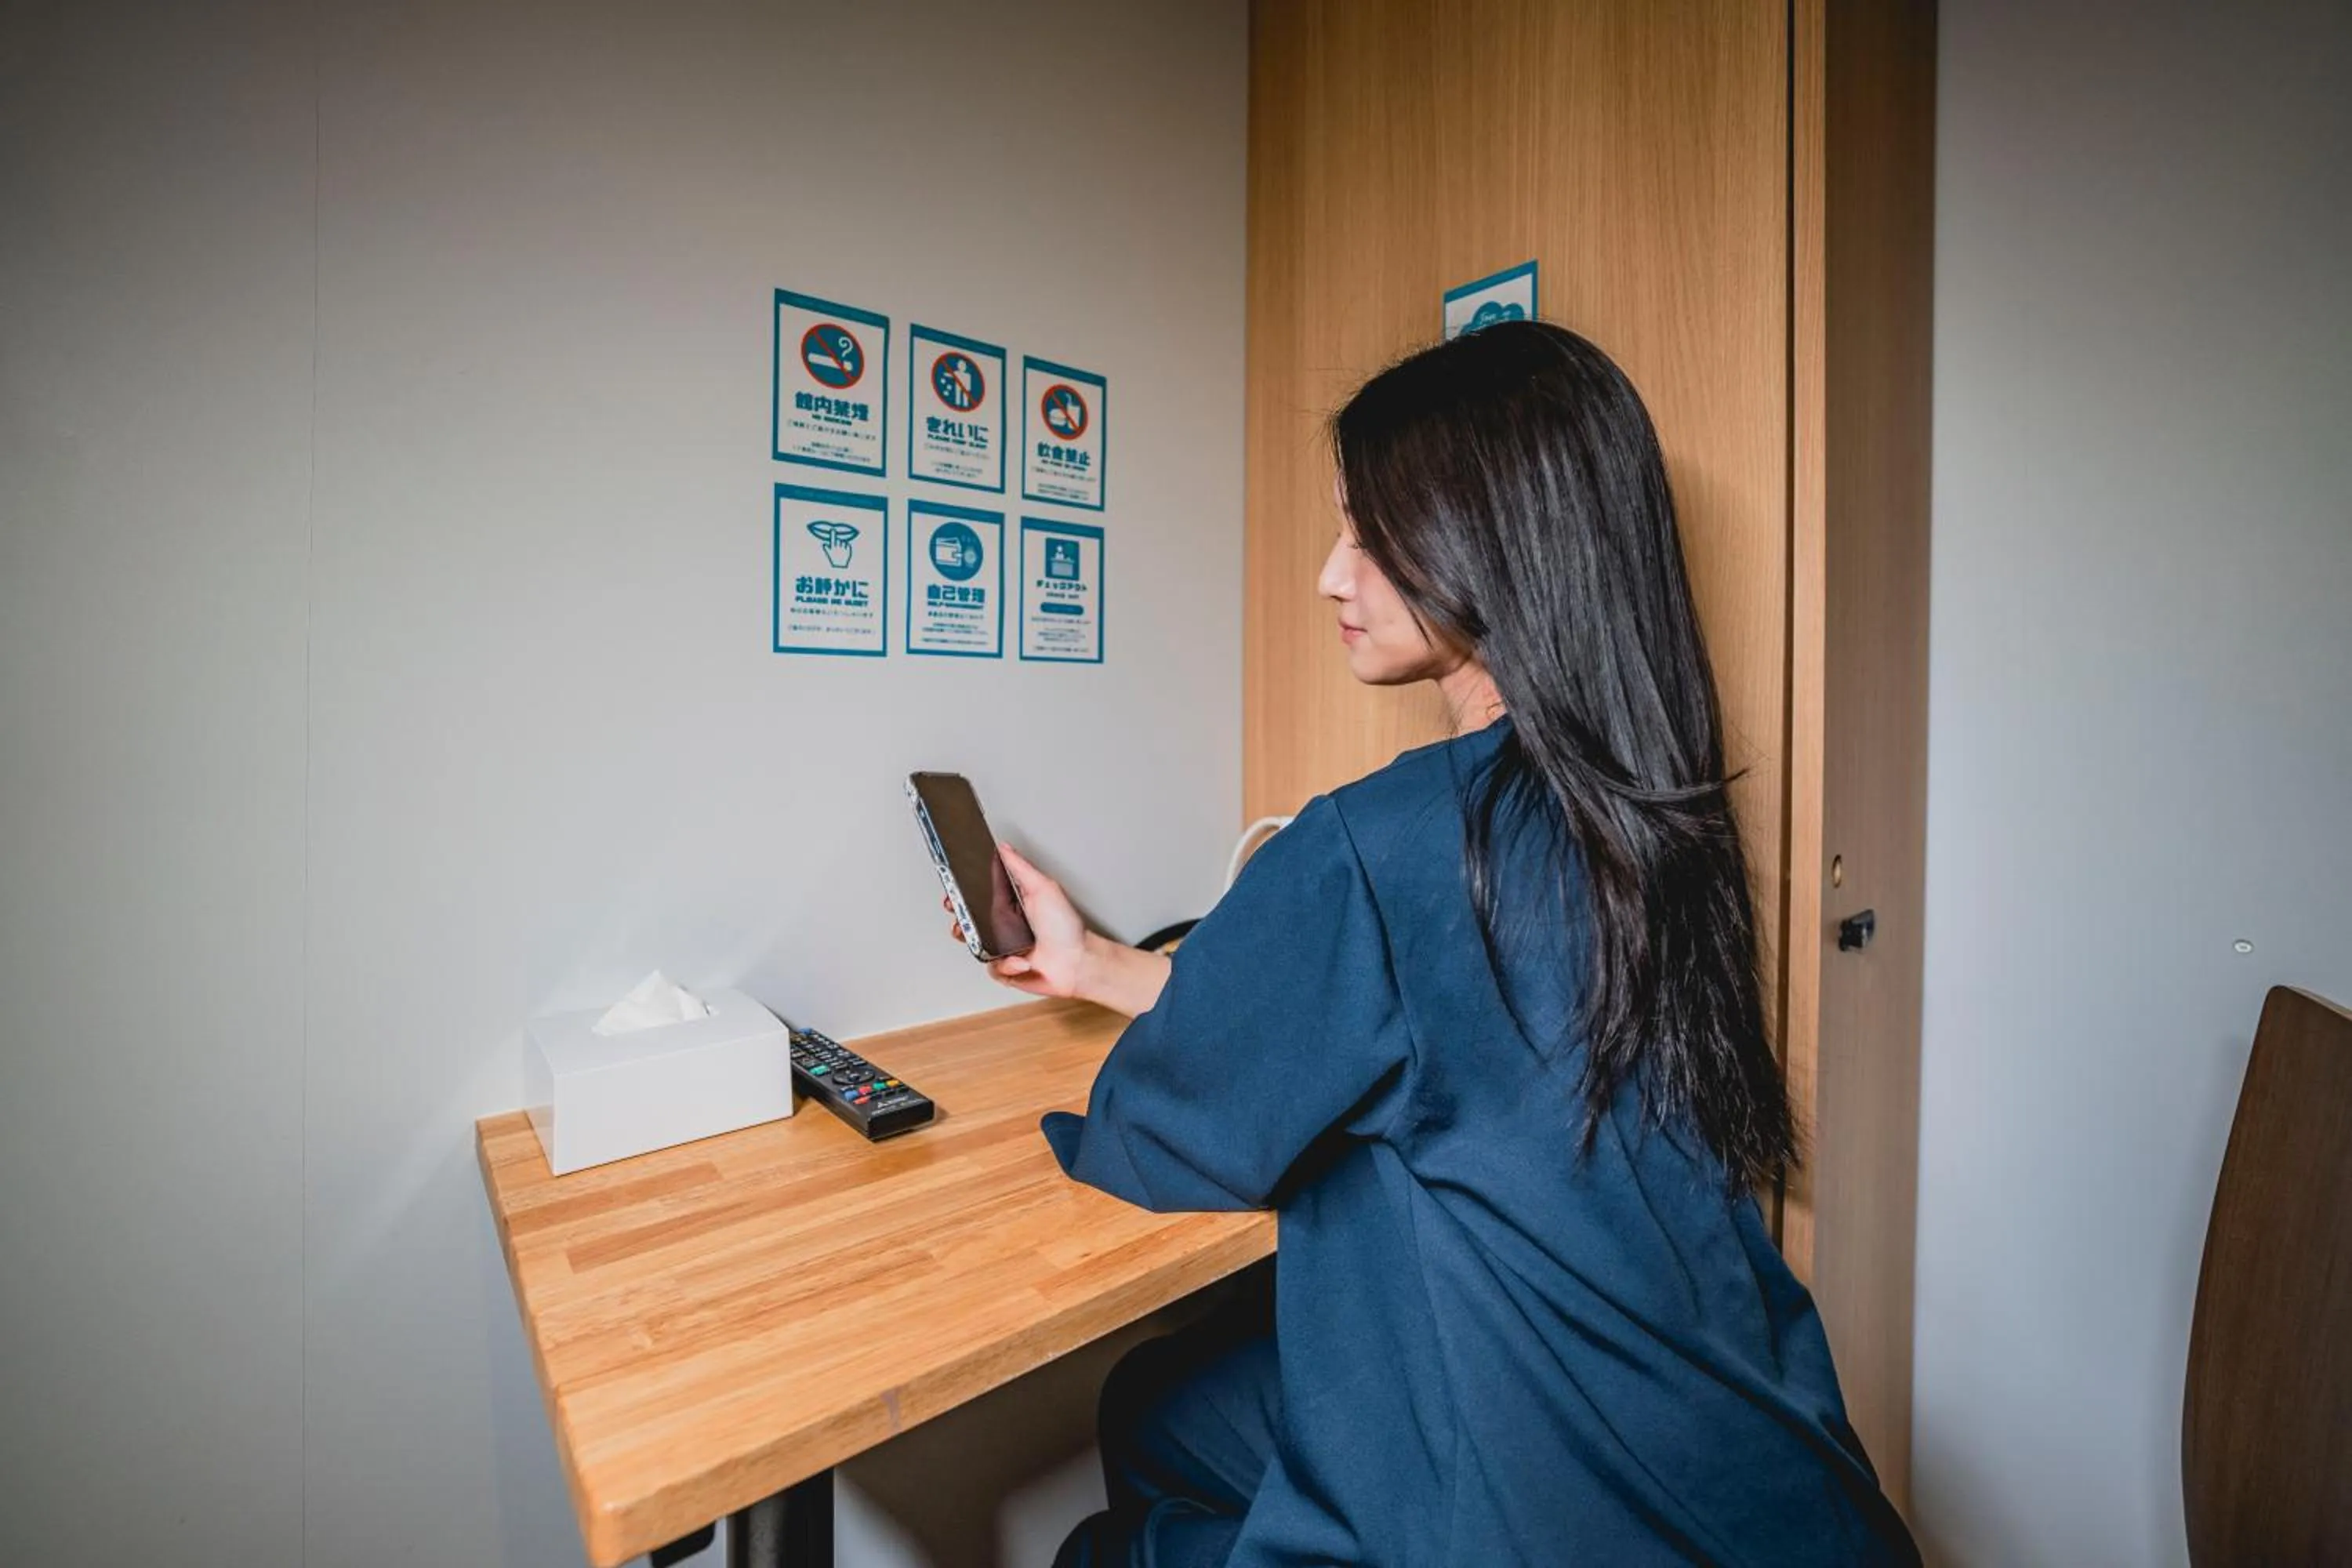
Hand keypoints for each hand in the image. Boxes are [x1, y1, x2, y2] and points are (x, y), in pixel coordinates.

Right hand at [945, 844, 1092, 998]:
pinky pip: (993, 968)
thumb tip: (1004, 847)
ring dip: (978, 944)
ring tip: (985, 940)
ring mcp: (1004, 948)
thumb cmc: (1066, 927)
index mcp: (1010, 905)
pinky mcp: (1007, 969)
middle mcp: (1004, 926)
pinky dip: (1006, 965)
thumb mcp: (1043, 889)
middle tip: (960, 915)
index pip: (979, 895)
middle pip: (969, 920)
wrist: (1078, 963)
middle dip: (959, 918)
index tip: (953, 888)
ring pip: (975, 946)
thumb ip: (1020, 868)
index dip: (963, 892)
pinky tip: (1020, 960)